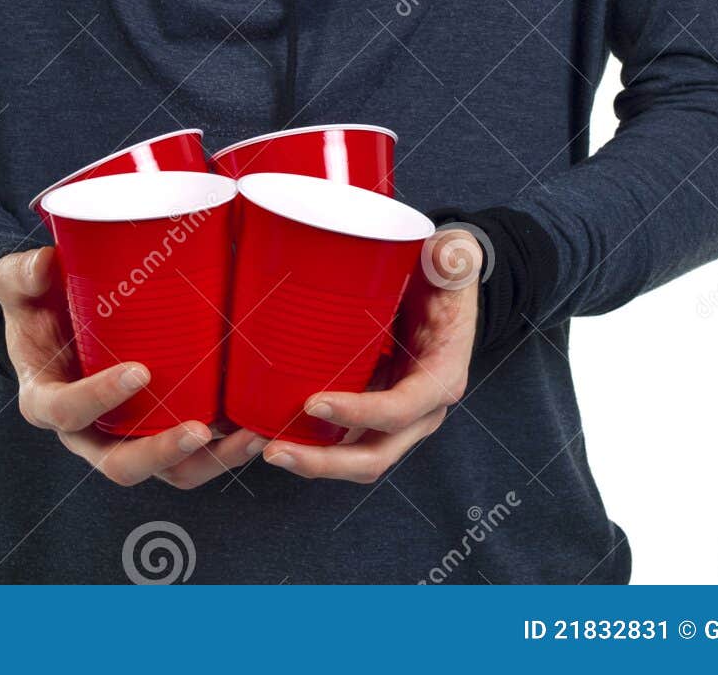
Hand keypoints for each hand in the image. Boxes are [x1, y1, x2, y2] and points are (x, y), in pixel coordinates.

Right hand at [0, 246, 263, 488]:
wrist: (55, 318)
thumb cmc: (38, 303)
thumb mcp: (17, 285)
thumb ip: (22, 274)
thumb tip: (46, 264)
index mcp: (46, 400)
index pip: (68, 412)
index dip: (100, 397)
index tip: (139, 371)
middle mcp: (85, 432)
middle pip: (121, 464)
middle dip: (162, 452)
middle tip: (201, 428)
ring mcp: (124, 436)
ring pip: (166, 472)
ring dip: (209, 462)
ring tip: (251, 435)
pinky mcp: (157, 428)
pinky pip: (190, 455)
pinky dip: (225, 448)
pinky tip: (258, 426)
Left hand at [259, 226, 482, 482]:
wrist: (442, 289)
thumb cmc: (443, 276)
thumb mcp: (452, 261)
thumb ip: (452, 257)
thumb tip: (444, 255)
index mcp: (441, 377)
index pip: (399, 410)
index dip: (358, 412)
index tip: (313, 402)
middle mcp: (422, 409)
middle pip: (374, 455)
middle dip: (324, 462)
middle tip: (275, 450)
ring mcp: (398, 416)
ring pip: (356, 458)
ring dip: (313, 461)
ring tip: (265, 448)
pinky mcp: (375, 410)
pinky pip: (345, 439)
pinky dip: (312, 443)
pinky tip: (274, 432)